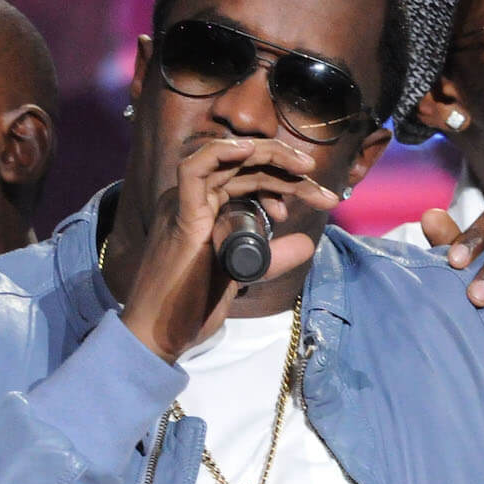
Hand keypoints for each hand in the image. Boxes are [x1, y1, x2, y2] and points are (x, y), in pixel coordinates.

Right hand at [121, 137, 338, 361]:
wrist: (160, 334)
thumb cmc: (193, 306)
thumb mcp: (246, 274)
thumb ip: (275, 258)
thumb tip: (307, 243)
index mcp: (205, 208)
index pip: (248, 177)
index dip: (286, 181)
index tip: (319, 199)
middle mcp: (192, 200)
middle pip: (243, 167)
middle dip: (287, 170)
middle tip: (323, 191)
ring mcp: (184, 205)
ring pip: (226, 160)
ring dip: (269, 157)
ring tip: (305, 169)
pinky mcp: (180, 217)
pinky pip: (193, 170)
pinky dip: (221, 154)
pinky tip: (249, 149)